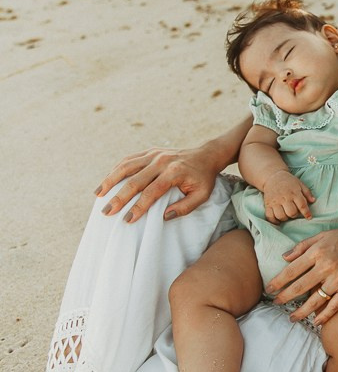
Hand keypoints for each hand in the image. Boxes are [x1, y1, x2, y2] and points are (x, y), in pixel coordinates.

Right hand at [94, 146, 220, 222]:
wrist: (206, 155)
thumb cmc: (203, 179)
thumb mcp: (202, 195)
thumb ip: (185, 207)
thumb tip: (164, 217)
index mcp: (174, 172)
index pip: (152, 192)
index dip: (138, 207)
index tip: (127, 220)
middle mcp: (162, 161)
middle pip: (135, 180)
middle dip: (119, 198)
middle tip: (106, 212)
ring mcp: (154, 154)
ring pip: (127, 167)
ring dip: (110, 180)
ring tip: (98, 195)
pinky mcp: (150, 151)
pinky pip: (129, 159)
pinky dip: (116, 170)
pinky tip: (107, 181)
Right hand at [262, 170, 314, 222]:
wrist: (273, 177)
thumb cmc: (289, 182)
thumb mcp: (300, 184)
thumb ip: (307, 193)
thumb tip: (313, 201)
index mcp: (294, 193)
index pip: (302, 205)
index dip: (306, 213)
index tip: (309, 217)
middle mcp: (284, 198)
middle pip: (291, 213)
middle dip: (295, 215)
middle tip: (294, 212)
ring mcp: (275, 202)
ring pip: (281, 216)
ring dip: (285, 218)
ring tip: (286, 215)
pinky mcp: (267, 204)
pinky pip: (270, 217)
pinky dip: (274, 221)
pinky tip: (278, 220)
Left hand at [267, 218, 337, 324]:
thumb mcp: (324, 235)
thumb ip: (303, 246)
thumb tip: (284, 257)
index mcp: (317, 251)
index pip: (291, 270)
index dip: (278, 282)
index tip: (269, 289)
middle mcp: (326, 266)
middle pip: (299, 287)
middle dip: (284, 297)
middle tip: (275, 303)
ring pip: (315, 300)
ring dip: (301, 311)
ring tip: (291, 317)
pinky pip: (334, 305)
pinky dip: (324, 315)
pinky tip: (316, 321)